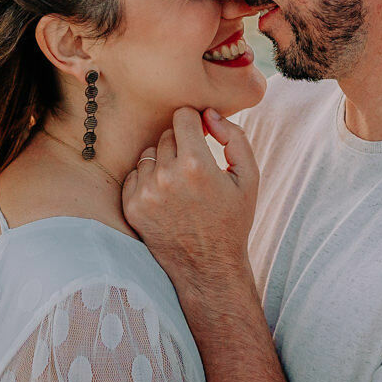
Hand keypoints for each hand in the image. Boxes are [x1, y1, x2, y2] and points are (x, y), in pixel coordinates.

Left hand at [122, 108, 259, 293]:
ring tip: (181, 185)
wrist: (209, 267)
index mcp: (196, 164)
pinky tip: (166, 197)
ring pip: (149, 154)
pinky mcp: (132, 206)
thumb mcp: (249, 178)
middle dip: (181, 143)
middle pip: (166, 134)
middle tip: (195, 166)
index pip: (182, 116)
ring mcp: (145, 192)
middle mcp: (166, 176)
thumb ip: (234, 137)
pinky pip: (134, 175)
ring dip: (163, 161)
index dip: (194, 121)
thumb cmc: (232, 220)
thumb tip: (209, 114)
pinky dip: (148, 180)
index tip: (201, 133)